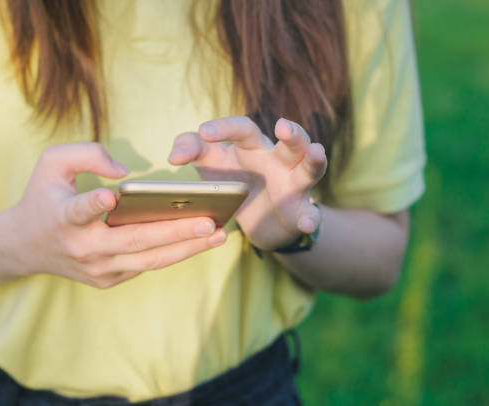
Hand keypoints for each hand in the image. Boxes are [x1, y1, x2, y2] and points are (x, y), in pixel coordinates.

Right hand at [10, 142, 226, 287]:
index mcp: (63, 217)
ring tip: (219, 234)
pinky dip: (174, 253)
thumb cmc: (43, 197)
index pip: (79, 211)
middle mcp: (82, 249)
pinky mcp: (108, 280)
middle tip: (209, 222)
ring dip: (187, 249)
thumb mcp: (51, 163)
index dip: (94, 205)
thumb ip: (87, 154)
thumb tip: (126, 174)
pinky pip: (146, 265)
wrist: (24, 246)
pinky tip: (201, 241)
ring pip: (149, 260)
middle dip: (174, 232)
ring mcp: (97, 269)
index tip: (110, 197)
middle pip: (134, 242)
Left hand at [168, 116, 325, 249]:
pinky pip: (310, 214)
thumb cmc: (232, 180)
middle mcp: (277, 160)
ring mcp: (293, 185)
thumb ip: (191, 149)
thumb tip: (173, 156)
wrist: (259, 220)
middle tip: (282, 126)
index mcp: (252, 146)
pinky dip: (310, 217)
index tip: (204, 132)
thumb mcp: (210, 163)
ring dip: (314, 161)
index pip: (242, 128)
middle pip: (290, 142)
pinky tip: (306, 222)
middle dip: (291, 132)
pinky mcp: (300, 212)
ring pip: (309, 169)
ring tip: (316, 152)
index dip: (224, 128)